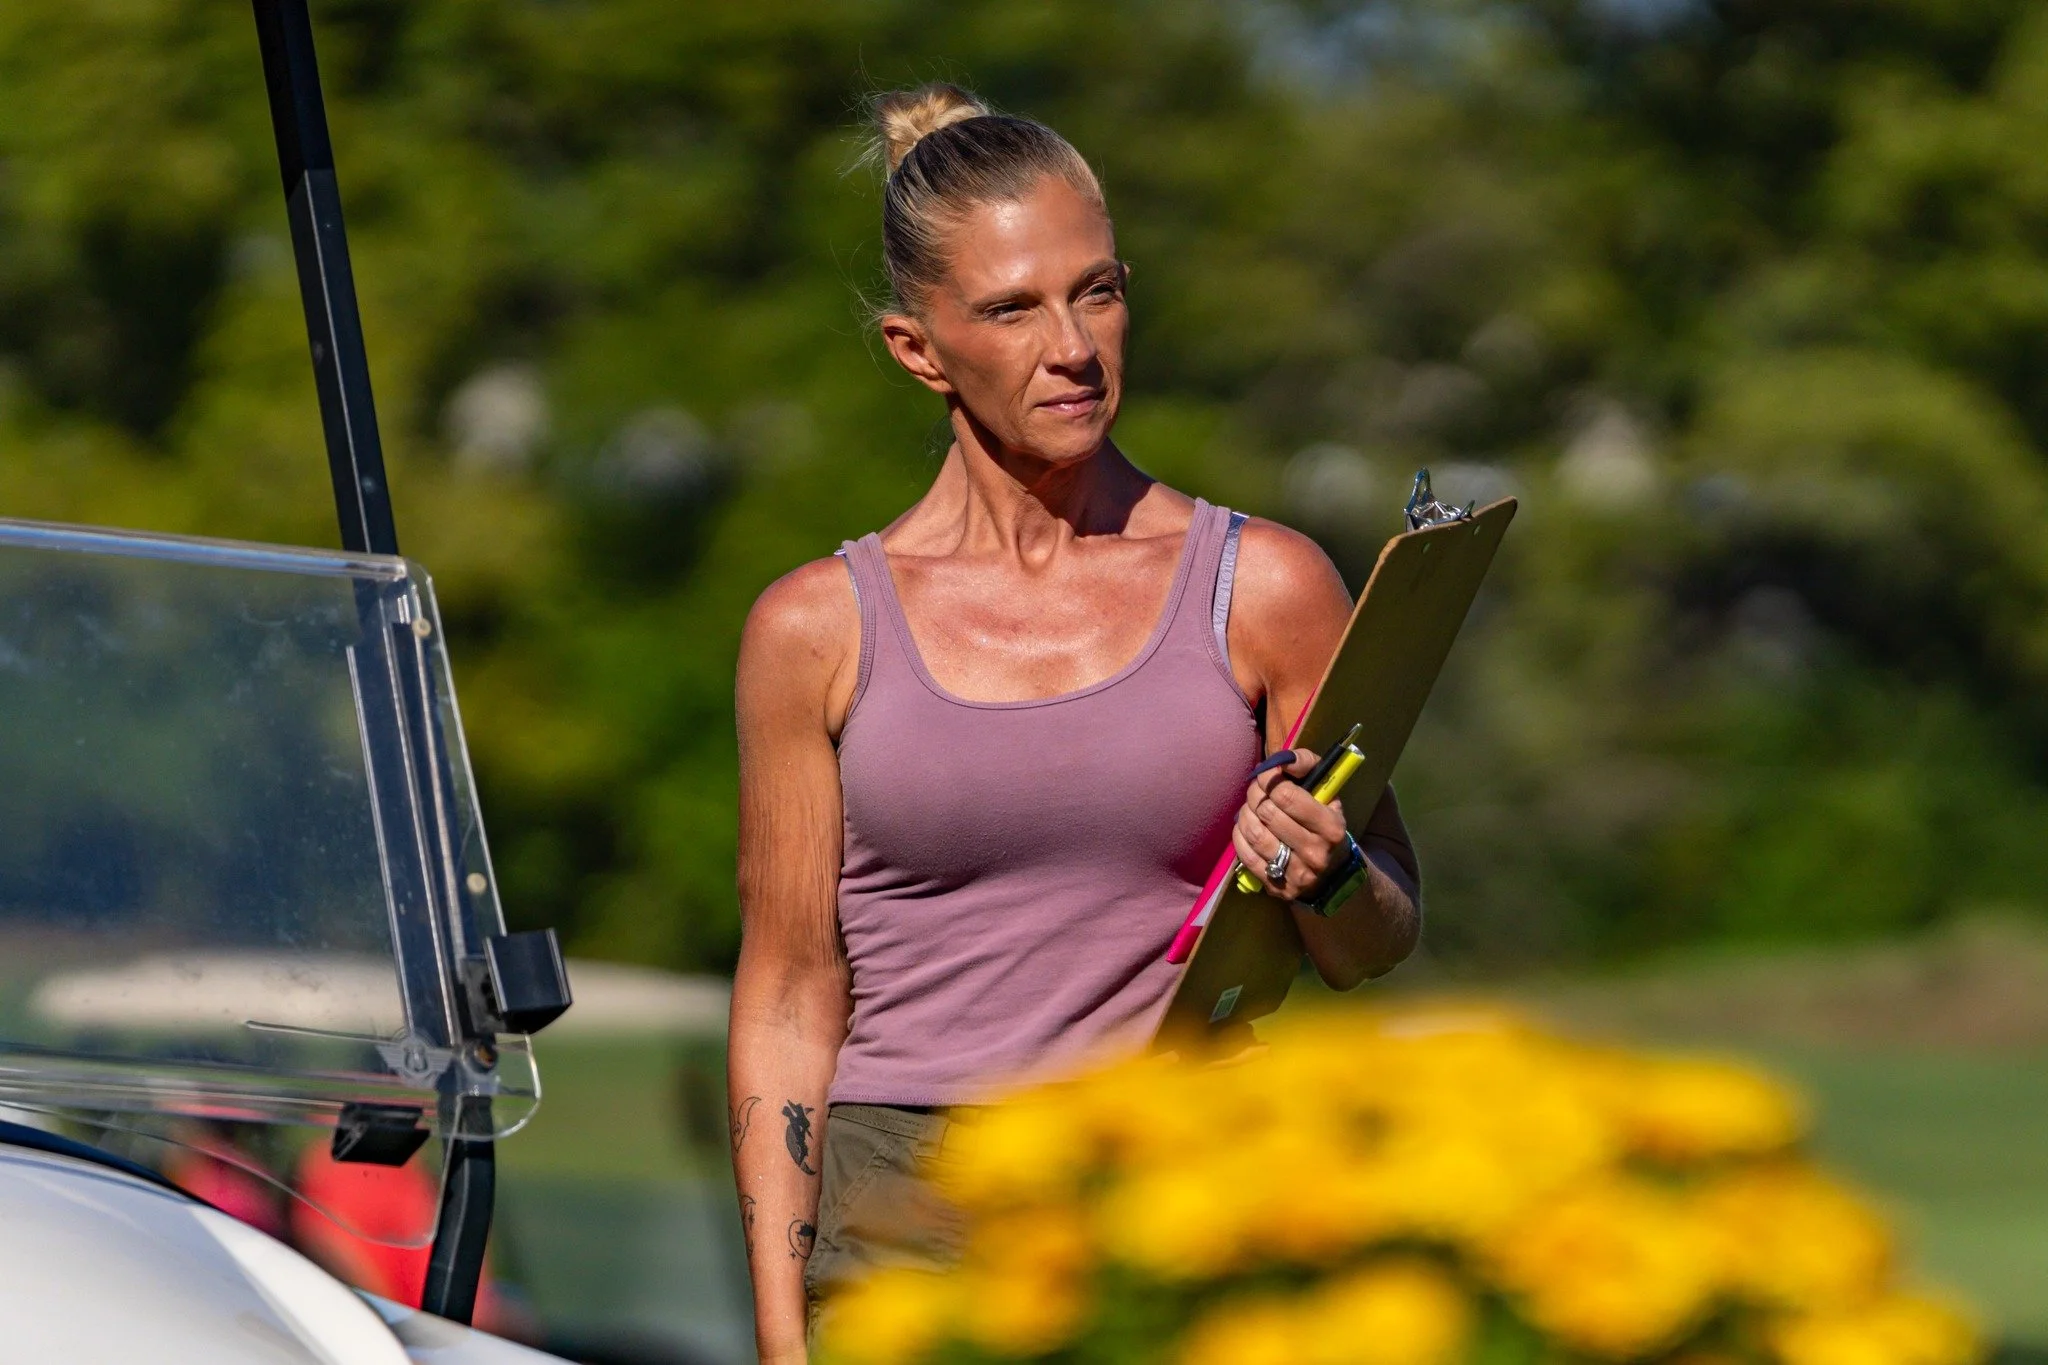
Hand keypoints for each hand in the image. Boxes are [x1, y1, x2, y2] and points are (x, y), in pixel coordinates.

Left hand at [1233, 748, 1348, 901]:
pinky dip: (1239, 836)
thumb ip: (1306, 765)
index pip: (1287, 796)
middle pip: (1267, 813)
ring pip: (1255, 834)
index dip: (1269, 779)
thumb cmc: (1323, 821)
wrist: (1331, 871)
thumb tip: (1282, 759)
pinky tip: (1245, 828)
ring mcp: (1296, 874)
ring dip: (1245, 815)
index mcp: (1331, 827)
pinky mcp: (1277, 887)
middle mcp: (1316, 853)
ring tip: (1249, 808)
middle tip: (1256, 789)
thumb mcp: (1326, 791)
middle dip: (1255, 794)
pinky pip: (1247, 856)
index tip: (1265, 773)